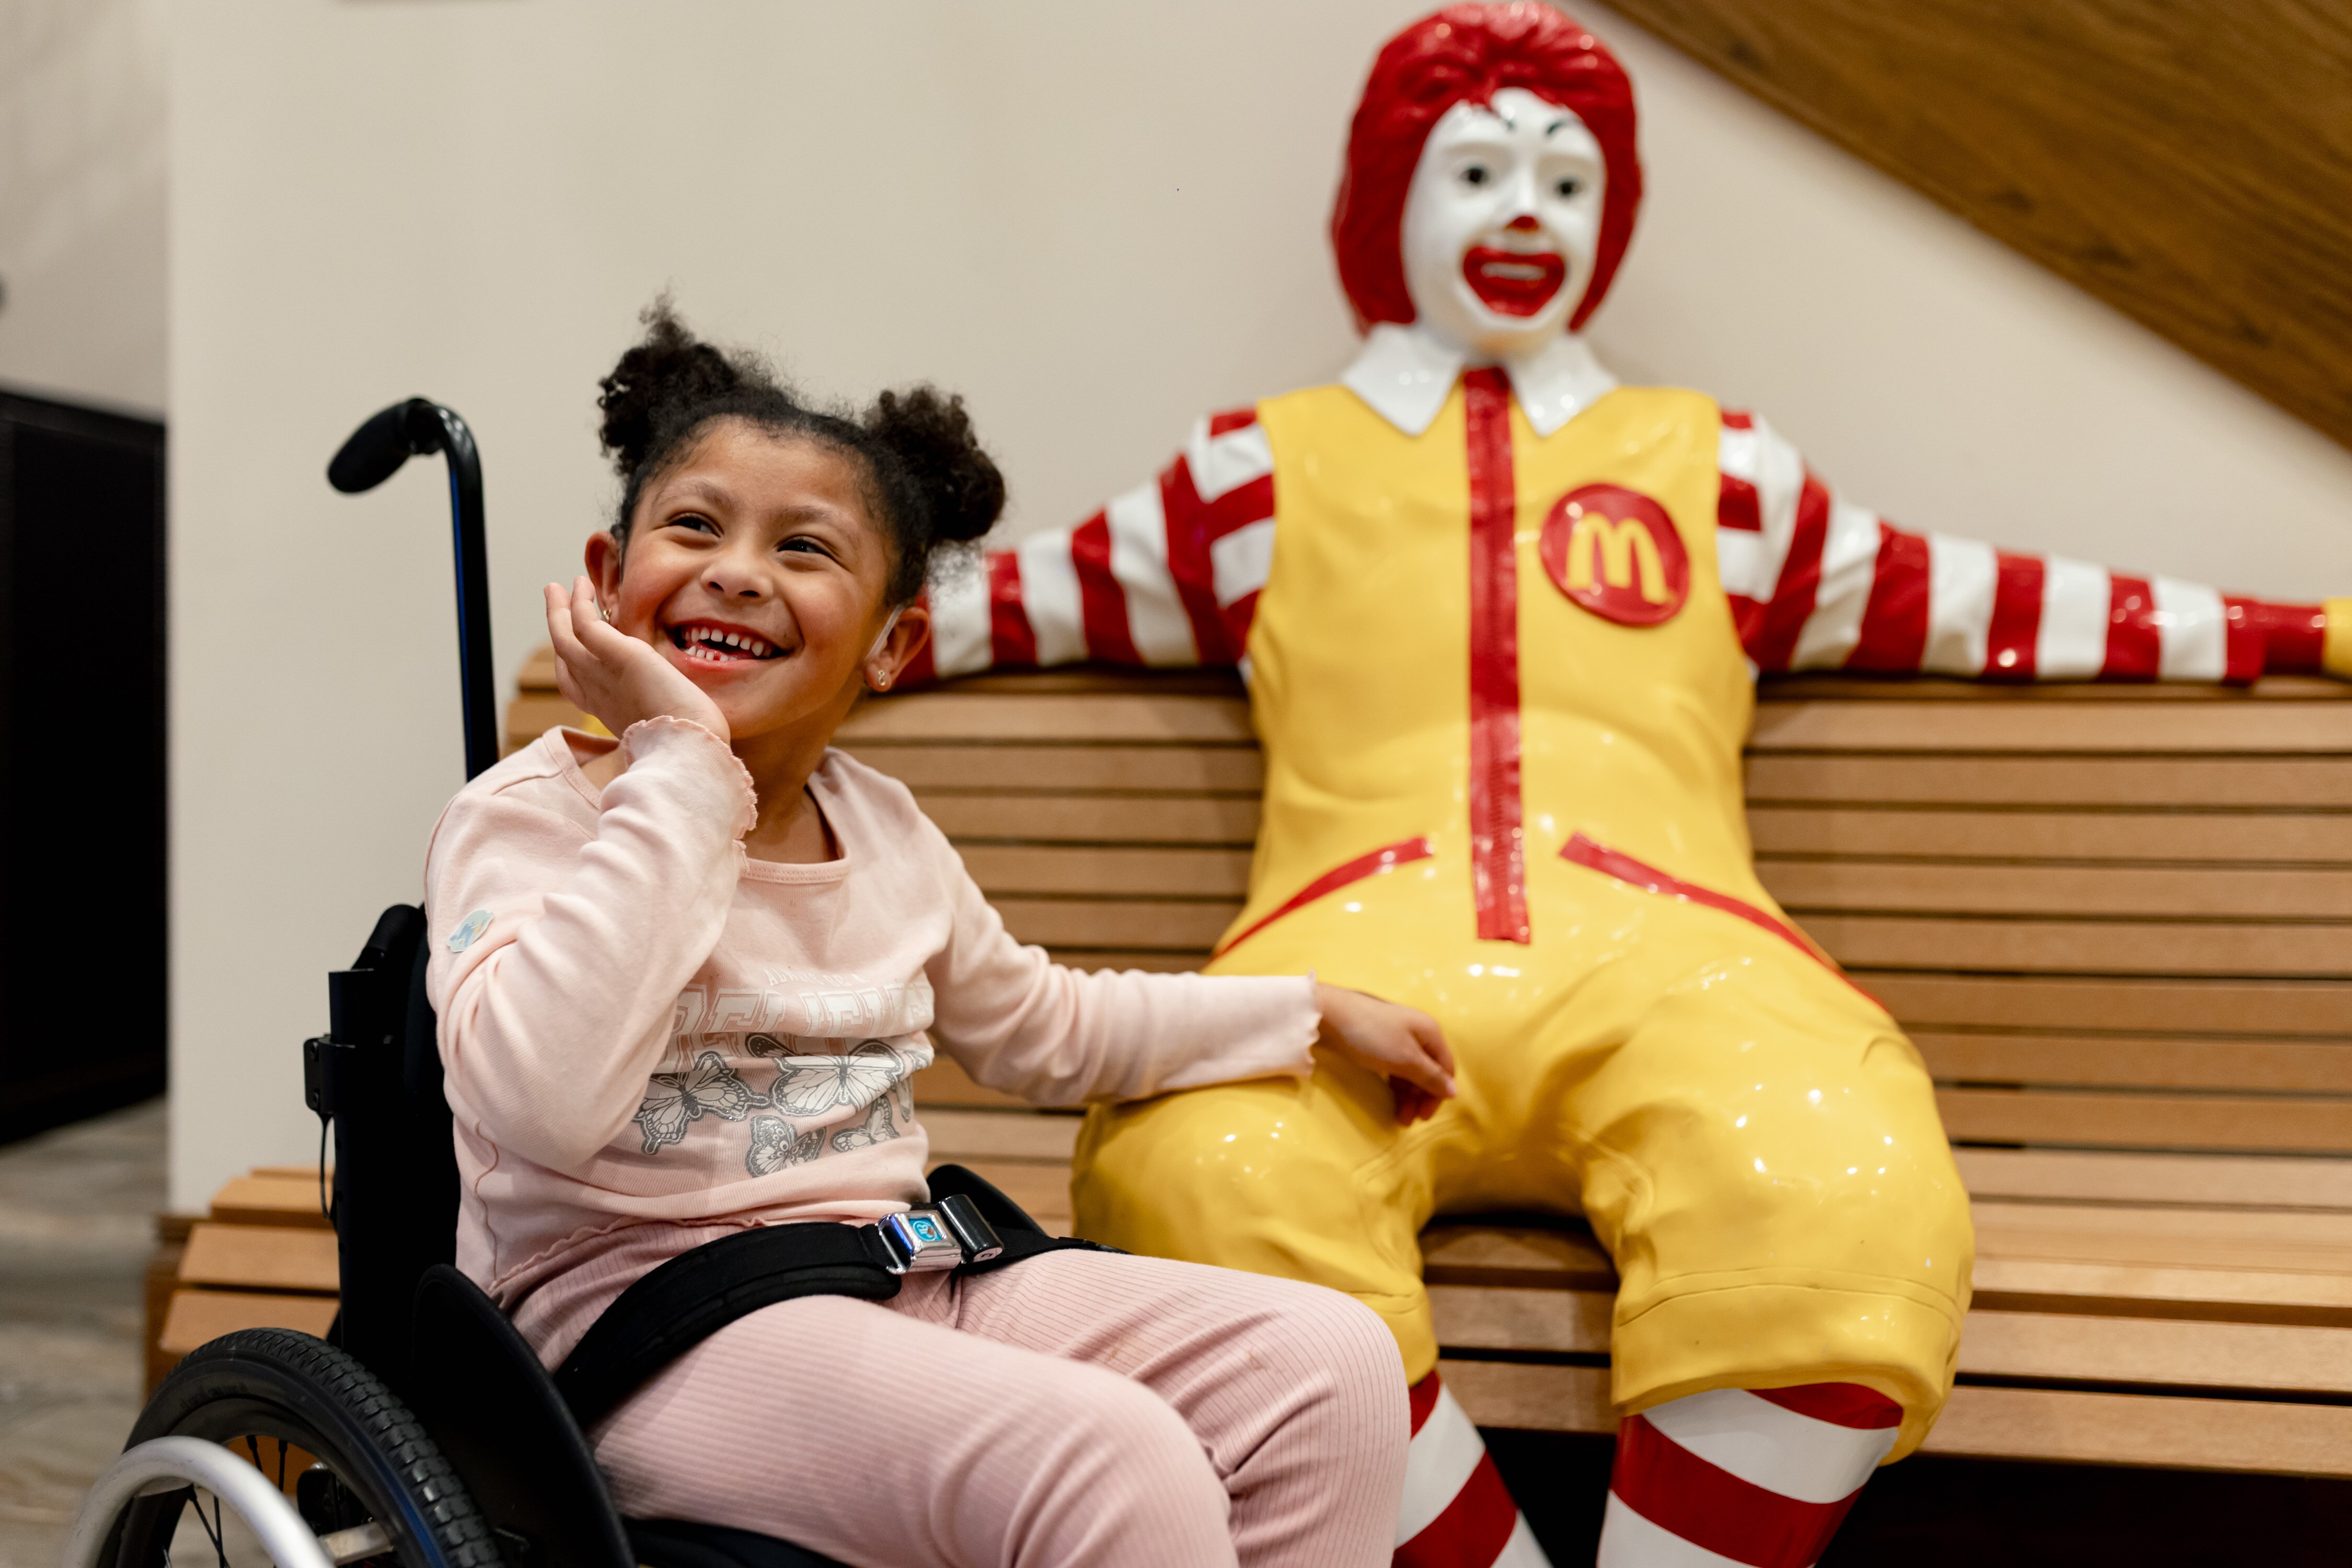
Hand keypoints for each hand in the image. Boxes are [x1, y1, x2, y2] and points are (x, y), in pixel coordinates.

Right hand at [544, 576, 729, 742]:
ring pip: (564, 636)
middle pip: (563, 656)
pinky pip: (585, 623)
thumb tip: (669, 701)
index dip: (567, 660)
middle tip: (554, 600)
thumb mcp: (661, 719)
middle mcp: (595, 692)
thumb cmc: (686, 738)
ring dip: (559, 609)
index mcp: (606, 710)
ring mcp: (600, 673)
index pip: (574, 683)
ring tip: (558, 586)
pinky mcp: (616, 655)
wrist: (689, 744)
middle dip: (556, 626)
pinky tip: (581, 584)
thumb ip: (652, 705)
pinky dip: (579, 602)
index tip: (570, 639)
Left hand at [1313, 982, 1456, 1124]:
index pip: (1445, 1068)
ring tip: (1398, 1117)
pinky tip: (1391, 1098)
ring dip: (1408, 1095)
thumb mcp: (1405, 1059)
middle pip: (1428, 1070)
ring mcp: (1397, 1035)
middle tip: (1408, 1121)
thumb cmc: (1372, 1036)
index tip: (1425, 1116)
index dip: (1439, 1094)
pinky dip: (1395, 1084)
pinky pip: (1395, 1066)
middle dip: (1421, 1097)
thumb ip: (1430, 1076)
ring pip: (1410, 1070)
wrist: (1328, 1013)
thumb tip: (1454, 1092)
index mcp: (1430, 1032)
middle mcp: (1418, 1032)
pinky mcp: (1378, 1040)